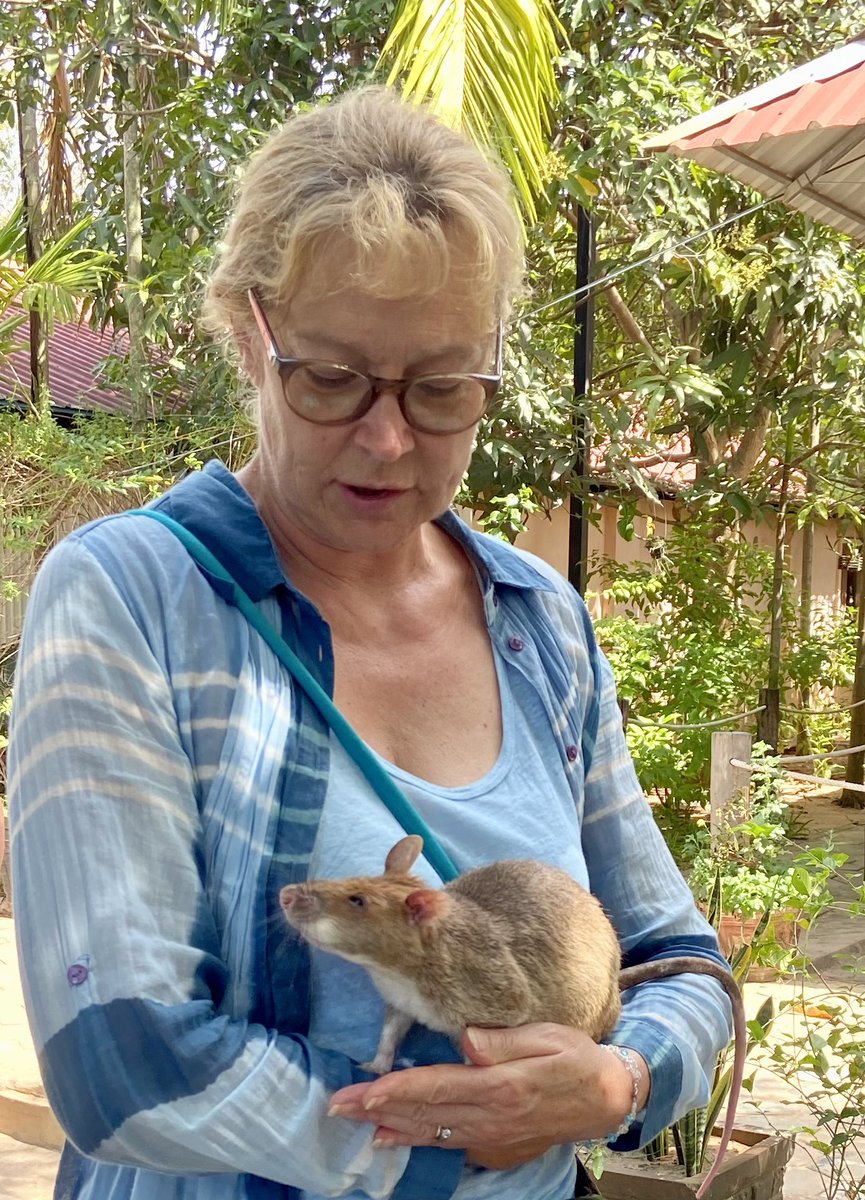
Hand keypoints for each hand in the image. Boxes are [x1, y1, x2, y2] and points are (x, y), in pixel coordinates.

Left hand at [327, 1023, 646, 1164]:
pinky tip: (390, 1137)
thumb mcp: (547, 1036)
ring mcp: (490, 1138)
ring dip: (389, 1126)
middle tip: (338, 1105)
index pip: (439, 1087)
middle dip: (378, 1109)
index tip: (367, 1090)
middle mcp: (491, 1118)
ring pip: (430, 1132)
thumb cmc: (576, 1057)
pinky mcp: (494, 1146)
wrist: (606, 1100)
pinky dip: (415, 1139)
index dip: (400, 1089)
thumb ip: (503, 1039)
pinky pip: (446, 1142)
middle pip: (425, 1113)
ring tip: (354, 1121)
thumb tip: (464, 1039)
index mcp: (502, 1087)